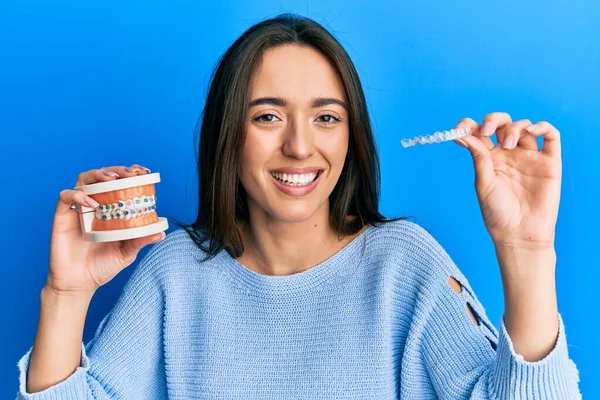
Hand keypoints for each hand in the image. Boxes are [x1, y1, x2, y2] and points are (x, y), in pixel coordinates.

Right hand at [47, 164, 164, 294]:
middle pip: (102, 176)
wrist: (78, 284)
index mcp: (111, 209)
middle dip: (117, 170)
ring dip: (98, 174)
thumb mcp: (126, 253)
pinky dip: (77, 194)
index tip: (143, 171)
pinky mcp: (62, 216)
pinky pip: (65, 196)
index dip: (129, 173)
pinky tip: (91, 201)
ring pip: (83, 179)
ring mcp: (78, 209)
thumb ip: (140, 240)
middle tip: (131, 173)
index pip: (119, 183)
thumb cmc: (102, 267)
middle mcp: (94, 204)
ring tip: (112, 179)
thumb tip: (161, 232)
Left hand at [453, 112, 560, 249]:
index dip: (470, 125)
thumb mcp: (483, 183)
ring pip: (524, 126)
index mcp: (489, 158)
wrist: (520, 234)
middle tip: (487, 131)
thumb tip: (464, 133)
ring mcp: (529, 156)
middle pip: (502, 124)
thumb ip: (478, 157)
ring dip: (514, 128)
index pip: (480, 133)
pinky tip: (531, 132)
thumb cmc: (498, 213)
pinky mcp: (549, 162)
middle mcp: (509, 154)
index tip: (461, 126)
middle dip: (493, 120)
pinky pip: (551, 136)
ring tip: (508, 146)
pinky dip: (542, 127)